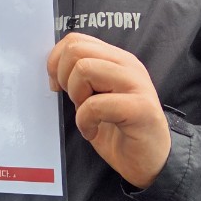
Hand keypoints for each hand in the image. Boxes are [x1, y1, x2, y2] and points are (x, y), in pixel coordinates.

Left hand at [47, 32, 170, 189]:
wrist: (149, 161)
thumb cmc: (117, 128)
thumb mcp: (92, 95)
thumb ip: (79, 76)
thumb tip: (52, 67)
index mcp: (115, 59)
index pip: (75, 40)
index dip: (56, 61)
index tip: (57, 85)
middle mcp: (128, 65)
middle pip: (77, 50)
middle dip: (64, 77)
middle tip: (74, 101)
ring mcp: (136, 83)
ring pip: (84, 69)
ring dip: (76, 96)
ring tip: (87, 115)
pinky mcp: (140, 108)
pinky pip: (95, 104)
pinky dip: (85, 121)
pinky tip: (92, 132)